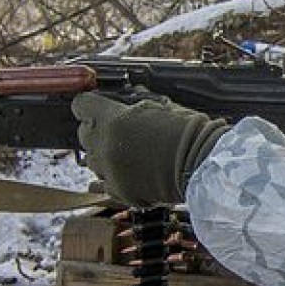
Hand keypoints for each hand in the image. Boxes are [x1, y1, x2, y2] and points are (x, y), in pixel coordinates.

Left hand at [71, 92, 229, 206]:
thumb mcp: (163, 106)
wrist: (202, 164)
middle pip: (83, 133)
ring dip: (103, 154)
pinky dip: (112, 177)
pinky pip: (103, 183)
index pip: (82, 105)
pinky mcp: (119, 191)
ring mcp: (110, 170)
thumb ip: (139, 103)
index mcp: (114, 119)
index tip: (94, 106)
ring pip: (91, 159)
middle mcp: (106, 145)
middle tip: (116, 130)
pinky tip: (127, 171)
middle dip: (96, 129)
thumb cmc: (189, 132)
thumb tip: (133, 95)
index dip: (88, 105)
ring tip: (125, 152)